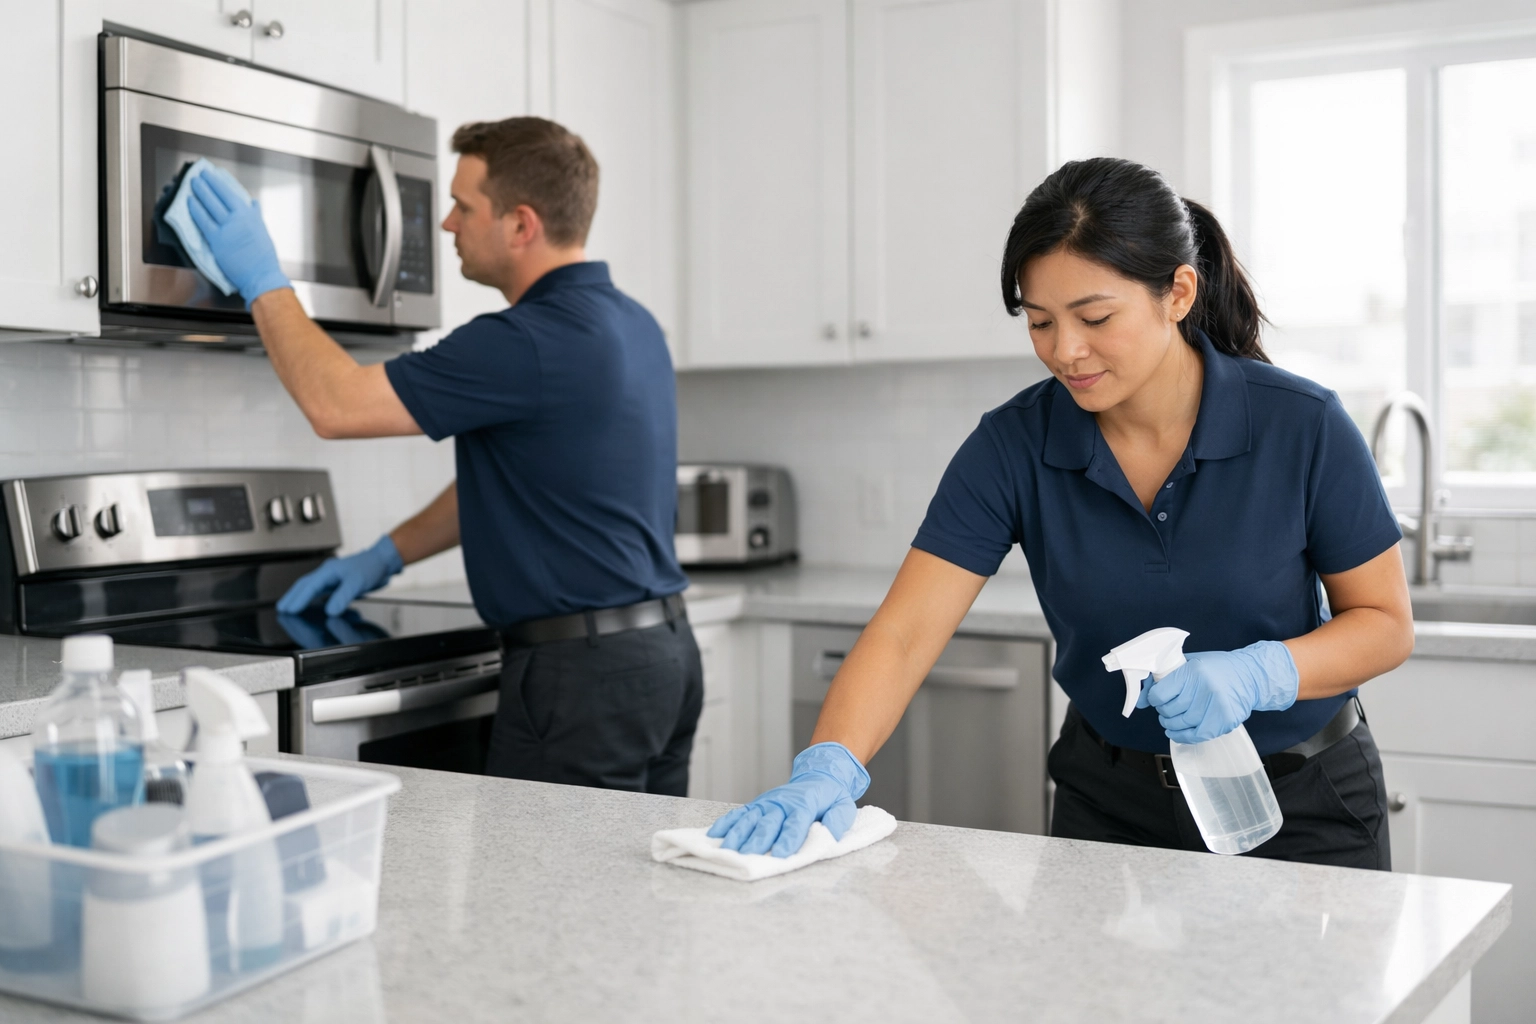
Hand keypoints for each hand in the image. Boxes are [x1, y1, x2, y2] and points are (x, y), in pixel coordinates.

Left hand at [187, 168, 290, 304]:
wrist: (260, 275)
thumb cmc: (263, 257)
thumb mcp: (262, 230)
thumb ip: (255, 215)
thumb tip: (252, 203)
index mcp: (250, 215)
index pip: (231, 193)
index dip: (219, 182)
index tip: (212, 173)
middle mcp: (239, 218)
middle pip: (219, 195)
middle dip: (207, 183)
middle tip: (198, 174)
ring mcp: (227, 228)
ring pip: (210, 205)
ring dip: (200, 192)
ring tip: (192, 183)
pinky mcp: (217, 240)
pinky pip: (203, 221)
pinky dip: (195, 210)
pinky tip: (189, 202)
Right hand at [276, 535, 403, 616]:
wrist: (385, 561)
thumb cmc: (372, 566)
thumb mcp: (357, 583)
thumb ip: (343, 597)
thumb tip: (330, 611)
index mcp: (329, 571)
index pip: (309, 587)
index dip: (297, 599)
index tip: (288, 610)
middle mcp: (328, 574)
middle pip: (305, 586)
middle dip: (292, 597)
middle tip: (282, 609)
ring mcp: (333, 578)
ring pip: (312, 588)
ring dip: (301, 597)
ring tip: (291, 607)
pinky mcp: (340, 583)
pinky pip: (322, 591)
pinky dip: (314, 598)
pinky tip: (313, 605)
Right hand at [707, 742, 869, 856]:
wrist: (818, 775)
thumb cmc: (830, 797)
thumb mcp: (843, 807)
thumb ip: (836, 821)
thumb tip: (827, 834)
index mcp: (805, 804)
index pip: (795, 823)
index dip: (788, 839)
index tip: (781, 854)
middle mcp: (782, 803)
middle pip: (768, 823)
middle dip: (758, 840)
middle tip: (748, 856)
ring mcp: (767, 803)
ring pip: (750, 819)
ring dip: (738, 834)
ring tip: (728, 849)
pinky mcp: (757, 805)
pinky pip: (739, 814)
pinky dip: (726, 823)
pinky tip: (714, 835)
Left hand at [1137, 641, 1297, 744]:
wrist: (1251, 676)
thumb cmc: (1218, 668)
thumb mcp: (1188, 663)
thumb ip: (1163, 678)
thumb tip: (1141, 700)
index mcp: (1193, 671)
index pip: (1160, 694)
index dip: (1154, 698)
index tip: (1158, 697)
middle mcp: (1205, 688)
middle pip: (1169, 710)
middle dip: (1163, 712)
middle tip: (1167, 708)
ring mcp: (1216, 706)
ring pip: (1181, 724)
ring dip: (1171, 725)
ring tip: (1173, 719)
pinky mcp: (1224, 721)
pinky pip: (1196, 736)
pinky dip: (1183, 736)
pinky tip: (1179, 732)